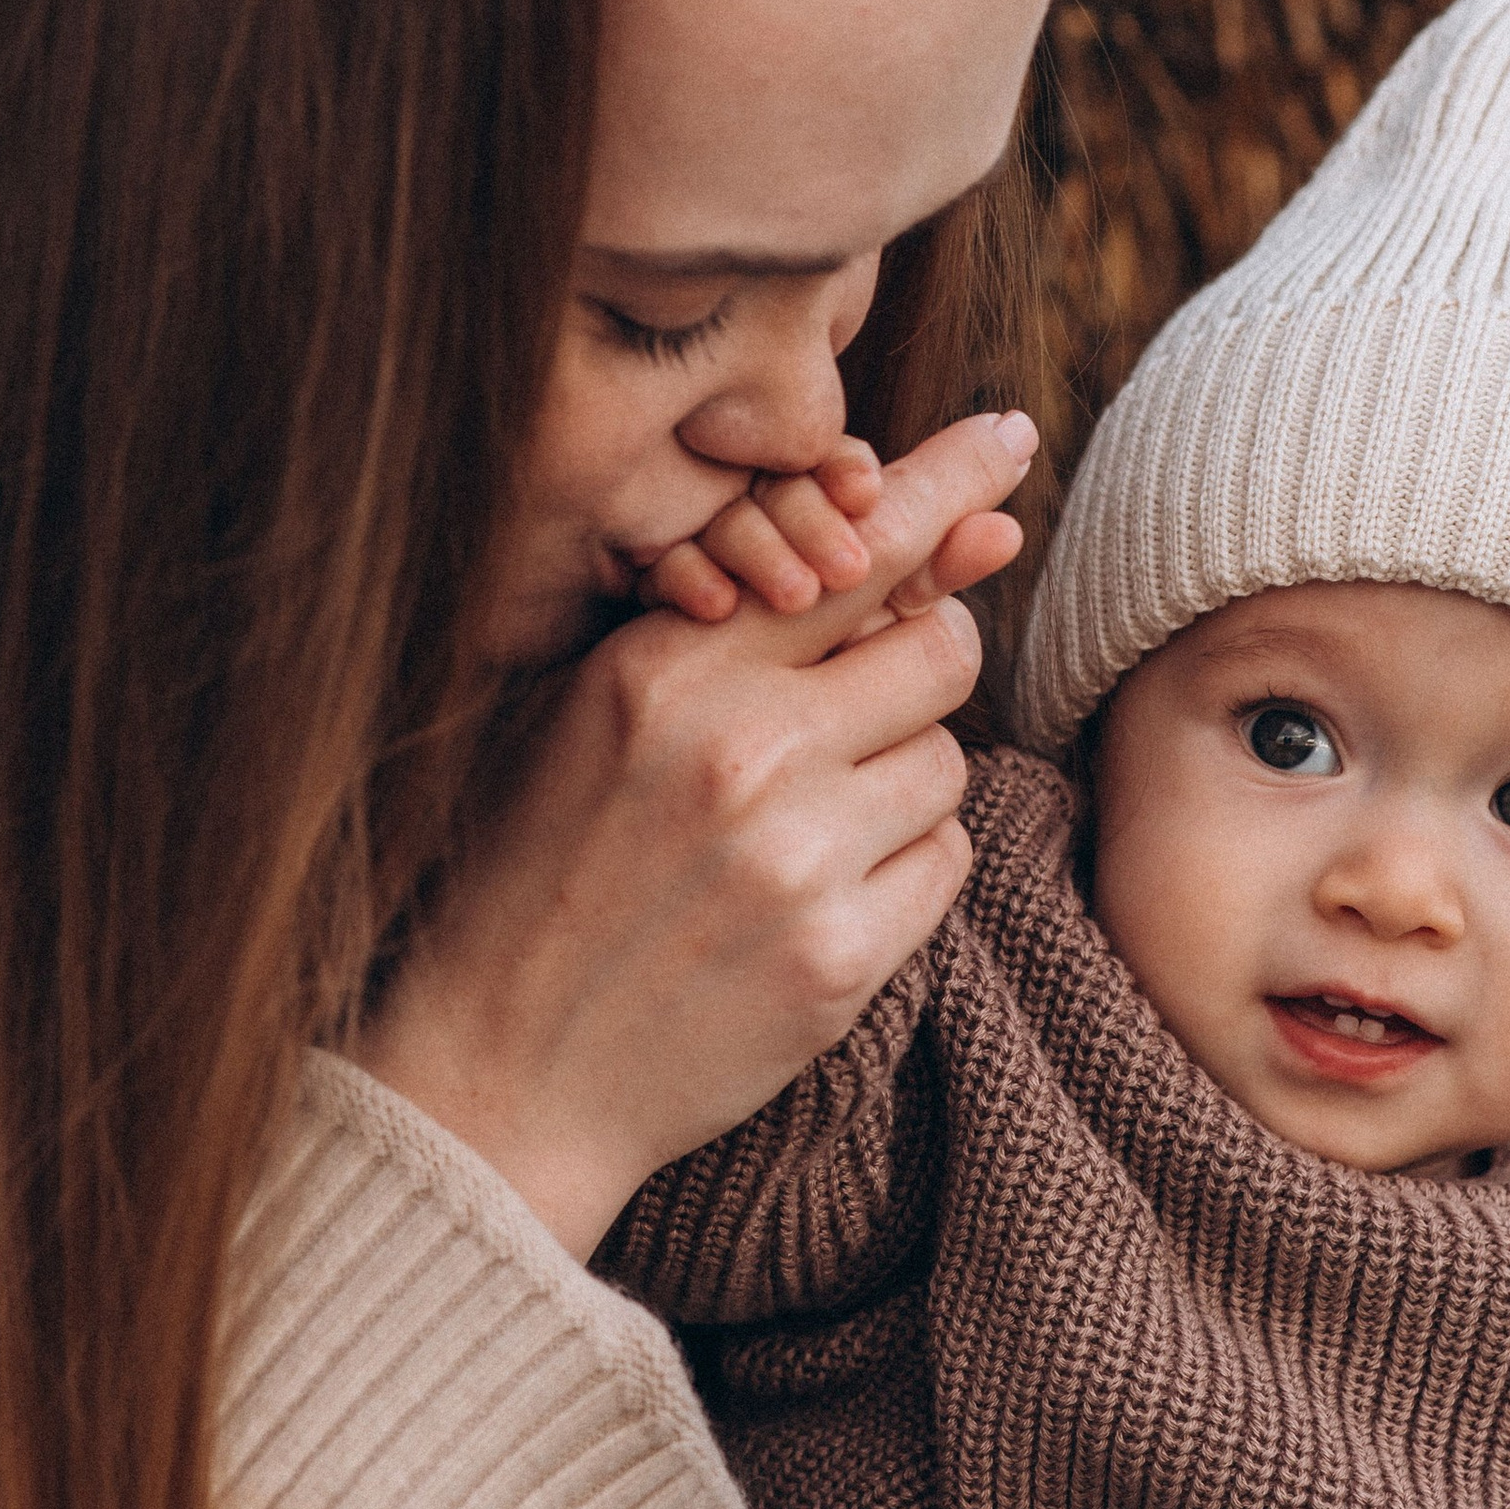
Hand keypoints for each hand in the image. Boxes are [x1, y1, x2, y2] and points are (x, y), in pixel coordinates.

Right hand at [354, 413, 1035, 1260]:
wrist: (500, 1068)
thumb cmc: (550, 873)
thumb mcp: (599, 719)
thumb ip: (738, 631)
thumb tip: (939, 545)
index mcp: (667, 671)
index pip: (853, 547)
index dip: (945, 487)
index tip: (1009, 440)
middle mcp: (739, 753)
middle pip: (942, 648)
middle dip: (918, 672)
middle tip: (851, 721)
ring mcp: (795, 860)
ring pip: (950, 762)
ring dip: (901, 787)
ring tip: (798, 834)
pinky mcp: (842, 960)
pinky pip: (946, 864)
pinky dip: (903, 873)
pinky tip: (814, 901)